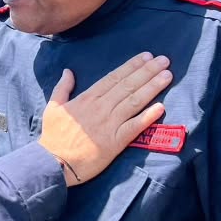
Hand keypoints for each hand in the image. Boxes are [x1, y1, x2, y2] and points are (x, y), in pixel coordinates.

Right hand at [38, 54, 170, 185]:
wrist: (54, 163)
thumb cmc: (53, 137)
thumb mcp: (53, 107)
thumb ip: (62, 88)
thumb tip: (68, 71)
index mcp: (87, 98)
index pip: (114, 78)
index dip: (131, 66)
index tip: (146, 57)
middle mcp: (101, 108)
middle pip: (128, 85)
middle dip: (147, 71)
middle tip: (164, 60)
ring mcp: (110, 124)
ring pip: (134, 101)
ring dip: (152, 87)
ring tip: (167, 76)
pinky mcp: (115, 142)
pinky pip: (135, 127)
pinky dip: (148, 116)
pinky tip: (161, 107)